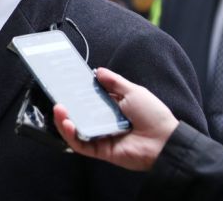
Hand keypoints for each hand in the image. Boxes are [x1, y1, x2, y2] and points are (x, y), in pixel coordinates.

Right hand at [52, 67, 178, 170]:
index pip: (88, 99)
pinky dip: (72, 135)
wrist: (166, 140)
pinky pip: (82, 144)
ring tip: (59, 109)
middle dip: (66, 106)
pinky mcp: (101, 150)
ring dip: (64, 120)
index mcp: (112, 107)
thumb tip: (98, 71)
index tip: (65, 83)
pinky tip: (68, 123)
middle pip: (79, 114)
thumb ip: (115, 82)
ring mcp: (101, 136)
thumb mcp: (133, 91)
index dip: (76, 92)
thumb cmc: (153, 115)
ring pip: (76, 130)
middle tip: (57, 96)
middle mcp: (104, 121)